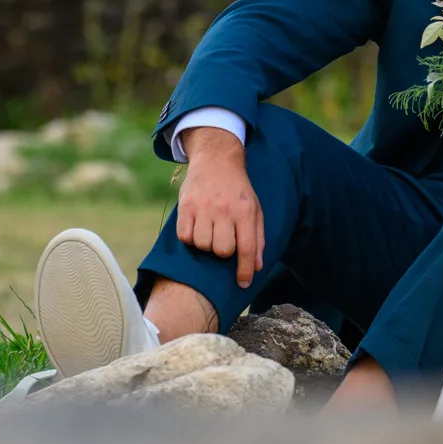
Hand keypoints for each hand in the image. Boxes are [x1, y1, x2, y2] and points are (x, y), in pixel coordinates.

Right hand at [177, 127, 264, 287]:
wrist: (216, 160)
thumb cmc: (238, 189)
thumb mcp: (255, 209)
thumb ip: (257, 237)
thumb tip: (257, 266)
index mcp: (245, 211)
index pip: (246, 248)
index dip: (244, 270)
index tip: (242, 284)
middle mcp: (224, 210)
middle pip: (222, 250)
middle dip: (223, 252)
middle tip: (223, 240)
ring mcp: (203, 207)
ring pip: (202, 245)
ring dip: (206, 245)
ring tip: (210, 231)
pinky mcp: (185, 206)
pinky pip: (185, 237)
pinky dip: (190, 238)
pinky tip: (196, 227)